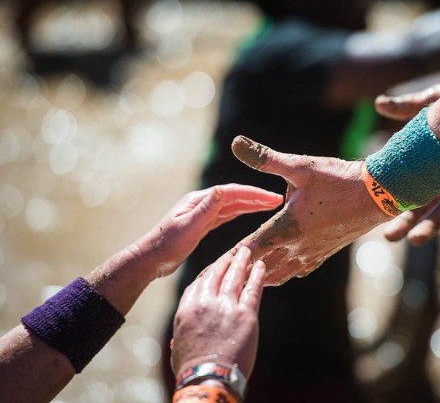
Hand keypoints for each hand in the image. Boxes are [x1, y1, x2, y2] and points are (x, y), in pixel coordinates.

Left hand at [134, 184, 282, 277]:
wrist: (150, 259)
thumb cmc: (165, 244)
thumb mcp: (187, 227)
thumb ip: (206, 209)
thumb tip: (223, 190)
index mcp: (199, 200)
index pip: (232, 192)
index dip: (254, 194)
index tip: (272, 197)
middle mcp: (202, 203)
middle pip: (235, 196)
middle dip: (257, 197)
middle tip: (279, 199)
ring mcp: (202, 213)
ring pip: (232, 206)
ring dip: (252, 204)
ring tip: (271, 204)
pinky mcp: (203, 225)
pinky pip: (227, 216)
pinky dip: (241, 213)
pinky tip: (251, 213)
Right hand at [171, 246, 264, 378]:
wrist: (208, 378)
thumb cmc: (192, 367)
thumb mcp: (178, 344)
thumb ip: (182, 332)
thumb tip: (179, 335)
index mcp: (187, 308)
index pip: (200, 282)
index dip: (210, 271)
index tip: (217, 266)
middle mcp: (205, 302)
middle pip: (217, 273)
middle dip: (226, 260)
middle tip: (235, 251)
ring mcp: (226, 306)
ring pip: (235, 276)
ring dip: (242, 261)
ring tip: (248, 252)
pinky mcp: (246, 314)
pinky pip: (253, 289)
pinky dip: (258, 275)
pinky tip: (261, 266)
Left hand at [231, 136, 388, 285]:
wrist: (378, 196)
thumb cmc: (339, 179)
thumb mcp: (300, 166)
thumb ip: (266, 158)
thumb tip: (236, 142)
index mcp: (285, 228)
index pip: (248, 250)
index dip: (226, 261)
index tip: (209, 273)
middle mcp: (297, 247)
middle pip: (260, 268)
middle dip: (238, 276)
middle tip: (218, 285)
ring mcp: (312, 253)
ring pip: (280, 274)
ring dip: (260, 278)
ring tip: (244, 283)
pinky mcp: (325, 252)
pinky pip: (299, 270)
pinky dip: (284, 274)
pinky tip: (282, 273)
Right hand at [376, 87, 439, 244]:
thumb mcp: (434, 104)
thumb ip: (407, 108)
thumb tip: (378, 103)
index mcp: (430, 165)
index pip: (407, 189)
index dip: (391, 201)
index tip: (373, 211)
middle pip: (422, 209)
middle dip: (404, 224)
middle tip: (388, 237)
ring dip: (429, 229)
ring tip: (414, 240)